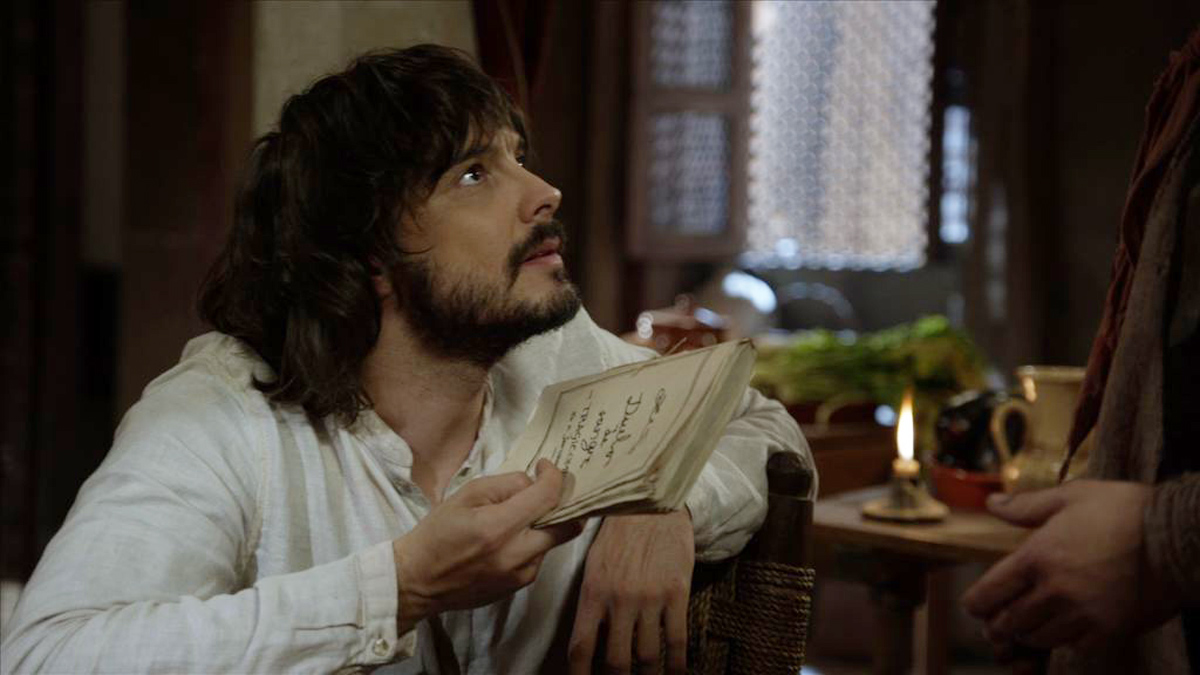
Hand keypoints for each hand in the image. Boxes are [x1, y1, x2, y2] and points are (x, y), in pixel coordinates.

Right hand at [392, 459, 582, 632]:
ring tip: (518, 517)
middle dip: (562, 503)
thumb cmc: (438, 532)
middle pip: (568, 526)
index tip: (544, 467)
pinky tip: (509, 540)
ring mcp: (520, 575)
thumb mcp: (466, 495)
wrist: (419, 580)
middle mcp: (516, 555)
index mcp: (498, 527)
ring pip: (553, 541)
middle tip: (546, 492)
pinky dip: (532, 542)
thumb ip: (505, 485)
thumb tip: (533, 483)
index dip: (554, 476)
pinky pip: (539, 557)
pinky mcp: (519, 586)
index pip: (547, 497)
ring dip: (544, 524)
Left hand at [568, 510, 693, 674]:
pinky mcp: (676, 593)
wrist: (654, 504)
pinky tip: (675, 674)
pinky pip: (676, 641)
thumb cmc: (620, 534)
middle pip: (615, 662)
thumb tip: (588, 638)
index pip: (581, 647)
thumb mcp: (595, 563)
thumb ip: (592, 600)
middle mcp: (619, 600)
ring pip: (647, 656)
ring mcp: (649, 598)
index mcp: (593, 592)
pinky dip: (676, 665)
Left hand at [962, 480, 1174, 653]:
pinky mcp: (1108, 631)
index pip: (989, 593)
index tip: (974, 606)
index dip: (975, 604)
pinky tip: (1062, 630)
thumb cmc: (1124, 510)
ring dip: (1027, 634)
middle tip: (994, 625)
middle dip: (996, 625)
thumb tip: (992, 504)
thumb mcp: (1071, 496)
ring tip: (1026, 627)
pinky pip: (1072, 648)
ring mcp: (1082, 614)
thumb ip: (1026, 505)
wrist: (1178, 536)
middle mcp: (1054, 590)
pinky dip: (1062, 642)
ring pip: (1037, 638)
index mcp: (1037, 556)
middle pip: (1007, 623)